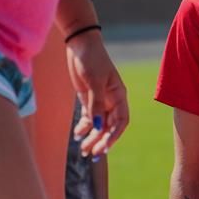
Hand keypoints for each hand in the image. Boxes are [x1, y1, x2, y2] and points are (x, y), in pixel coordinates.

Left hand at [66, 31, 128, 157]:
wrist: (79, 44)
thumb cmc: (91, 59)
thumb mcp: (94, 81)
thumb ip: (96, 104)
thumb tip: (97, 127)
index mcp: (119, 95)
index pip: (121, 121)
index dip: (114, 135)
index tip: (104, 147)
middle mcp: (112, 100)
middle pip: (109, 126)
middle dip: (101, 141)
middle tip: (91, 153)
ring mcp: (99, 100)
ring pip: (98, 125)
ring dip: (92, 138)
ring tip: (83, 150)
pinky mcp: (88, 99)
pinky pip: (88, 118)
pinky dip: (84, 127)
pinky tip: (77, 134)